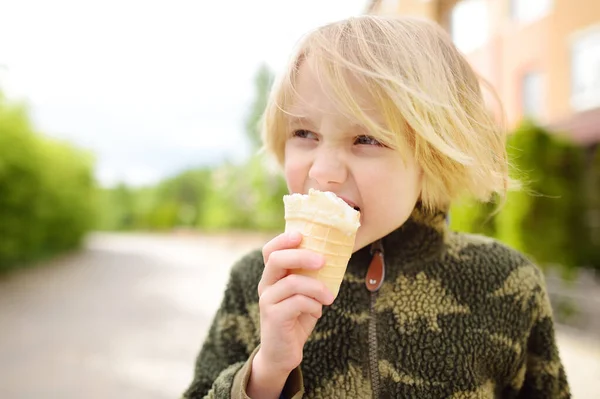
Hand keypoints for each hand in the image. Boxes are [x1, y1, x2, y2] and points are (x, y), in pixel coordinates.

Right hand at [247, 232, 333, 397]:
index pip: (270, 251)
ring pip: (292, 282)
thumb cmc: (296, 320)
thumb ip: (310, 277)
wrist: (282, 354)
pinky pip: (297, 303)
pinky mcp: (273, 317)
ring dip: (316, 287)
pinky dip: (313, 305)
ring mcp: (267, 301)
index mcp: (273, 277)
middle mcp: (266, 285)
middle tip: (323, 260)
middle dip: (302, 256)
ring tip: (329, 297)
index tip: (301, 234)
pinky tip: (318, 312)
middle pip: (276, 260)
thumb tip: (333, 256)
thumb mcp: (305, 295)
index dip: (282, 239)